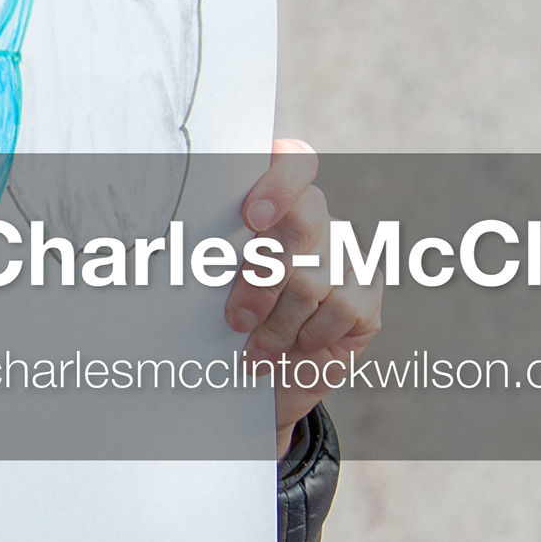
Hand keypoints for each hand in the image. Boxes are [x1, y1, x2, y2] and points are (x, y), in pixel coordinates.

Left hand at [224, 138, 381, 450]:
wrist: (260, 381)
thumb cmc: (222, 326)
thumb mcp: (203, 290)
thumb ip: (206, 257)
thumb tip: (172, 249)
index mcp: (271, 201)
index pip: (294, 160)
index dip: (279, 183)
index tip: (250, 219)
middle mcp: (315, 218)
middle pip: (304, 222)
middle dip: (265, 276)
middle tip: (236, 319)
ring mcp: (347, 253)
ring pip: (317, 275)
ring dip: (279, 322)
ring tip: (255, 349)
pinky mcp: (368, 291)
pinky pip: (345, 305)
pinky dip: (312, 334)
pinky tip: (293, 348)